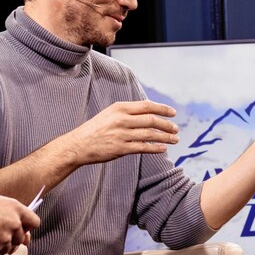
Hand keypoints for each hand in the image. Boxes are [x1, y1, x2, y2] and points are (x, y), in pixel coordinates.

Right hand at [0, 194, 39, 254]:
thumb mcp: (3, 203)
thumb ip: (15, 213)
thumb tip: (22, 225)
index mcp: (19, 211)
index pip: (35, 222)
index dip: (29, 227)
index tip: (24, 229)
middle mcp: (16, 224)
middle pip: (22, 238)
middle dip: (13, 239)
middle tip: (2, 236)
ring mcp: (7, 237)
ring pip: (11, 247)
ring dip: (3, 246)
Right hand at [63, 100, 179, 165]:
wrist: (78, 145)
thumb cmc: (96, 129)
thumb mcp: (110, 114)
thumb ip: (129, 112)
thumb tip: (151, 112)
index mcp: (120, 108)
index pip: (147, 106)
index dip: (163, 109)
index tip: (173, 113)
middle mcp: (121, 119)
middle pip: (151, 120)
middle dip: (167, 124)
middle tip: (176, 128)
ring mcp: (121, 134)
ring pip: (150, 134)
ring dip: (165, 137)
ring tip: (175, 139)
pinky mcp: (120, 148)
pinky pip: (143, 147)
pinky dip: (155, 148)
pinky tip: (163, 148)